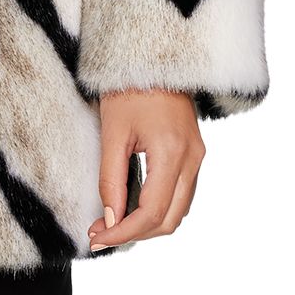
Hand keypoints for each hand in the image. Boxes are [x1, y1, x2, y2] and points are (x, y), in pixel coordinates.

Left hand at [88, 88, 204, 250]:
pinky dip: (159, 207)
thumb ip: (111, 179)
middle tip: (102, 233)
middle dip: (136, 233)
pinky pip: (182, 193)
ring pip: (179, 210)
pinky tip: (132, 204)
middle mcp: (192, 158)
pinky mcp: (194, 152)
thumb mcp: (112, 132)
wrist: (153, 56)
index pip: (152, 213)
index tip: (97, 238)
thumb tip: (110, 220)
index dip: (124, 232)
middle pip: (170, 219)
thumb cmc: (129, 88)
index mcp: (172, 153)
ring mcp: (197, 156)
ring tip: (113, 222)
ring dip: (148, 223)